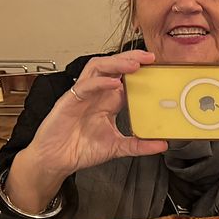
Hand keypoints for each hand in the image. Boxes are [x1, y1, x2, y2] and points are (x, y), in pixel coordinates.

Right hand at [6, 50, 167, 211]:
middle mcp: (96, 94)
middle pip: (113, 67)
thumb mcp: (117, 148)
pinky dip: (100, 82)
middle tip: (149, 57)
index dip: (140, 71)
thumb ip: (139, 145)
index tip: (157, 68)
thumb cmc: (80, 150)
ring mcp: (82, 95)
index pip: (125, 79)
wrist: (55, 160)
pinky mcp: (69, 100)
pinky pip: (85, 85)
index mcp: (107, 102)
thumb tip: (162, 144)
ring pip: (98, 68)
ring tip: (134, 64)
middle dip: (131, 59)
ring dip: (116, 63)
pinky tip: (114, 83)